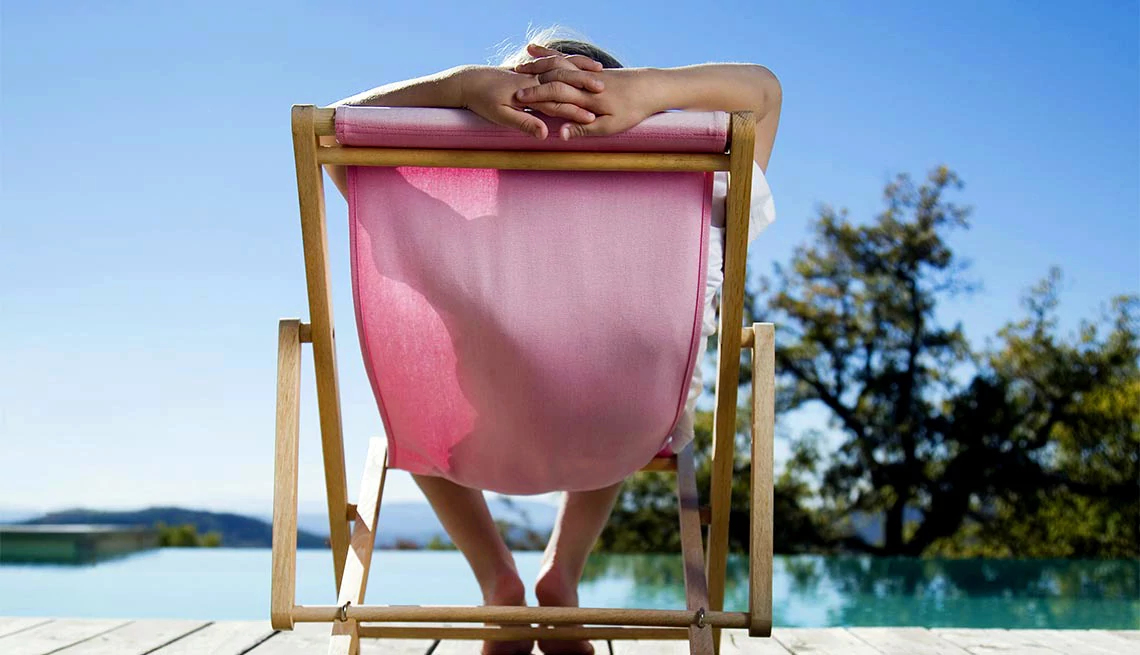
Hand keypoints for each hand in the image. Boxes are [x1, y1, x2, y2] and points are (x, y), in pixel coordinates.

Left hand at [459, 63, 600, 138]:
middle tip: (607, 91)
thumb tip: (545, 134)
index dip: (577, 111)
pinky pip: (551, 63)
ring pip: (562, 68)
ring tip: (598, 73)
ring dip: (580, 71)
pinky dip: (565, 63)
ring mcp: (531, 73)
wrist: (468, 82)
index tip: (594, 118)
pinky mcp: (527, 71)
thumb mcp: (501, 116)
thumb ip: (525, 124)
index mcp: (530, 91)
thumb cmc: (483, 101)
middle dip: (586, 86)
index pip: (560, 101)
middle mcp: (534, 79)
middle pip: (566, 81)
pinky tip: (576, 65)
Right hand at [513, 67, 659, 139]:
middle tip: (509, 84)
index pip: (555, 94)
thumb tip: (559, 134)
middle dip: (530, 81)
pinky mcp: (589, 68)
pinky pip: (565, 58)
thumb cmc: (632, 110)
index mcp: (586, 98)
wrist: (650, 87)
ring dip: (536, 64)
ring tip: (517, 65)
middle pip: (551, 78)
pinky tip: (534, 50)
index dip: (535, 96)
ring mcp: (586, 72)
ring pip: (556, 64)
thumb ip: (582, 129)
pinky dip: (549, 54)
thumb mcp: (610, 127)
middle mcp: (583, 82)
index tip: (517, 99)